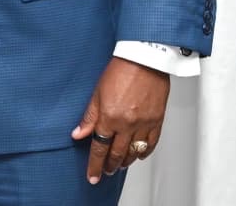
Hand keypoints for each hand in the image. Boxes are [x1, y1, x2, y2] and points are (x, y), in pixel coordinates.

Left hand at [71, 57, 169, 182]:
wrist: (145, 58)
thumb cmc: (121, 69)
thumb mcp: (97, 92)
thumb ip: (89, 116)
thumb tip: (78, 134)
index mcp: (110, 117)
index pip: (99, 148)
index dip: (94, 165)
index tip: (92, 176)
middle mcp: (127, 124)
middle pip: (117, 153)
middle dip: (109, 166)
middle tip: (104, 172)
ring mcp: (144, 124)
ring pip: (134, 152)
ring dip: (125, 162)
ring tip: (118, 165)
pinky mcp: (157, 121)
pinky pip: (151, 144)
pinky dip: (144, 153)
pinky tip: (138, 155)